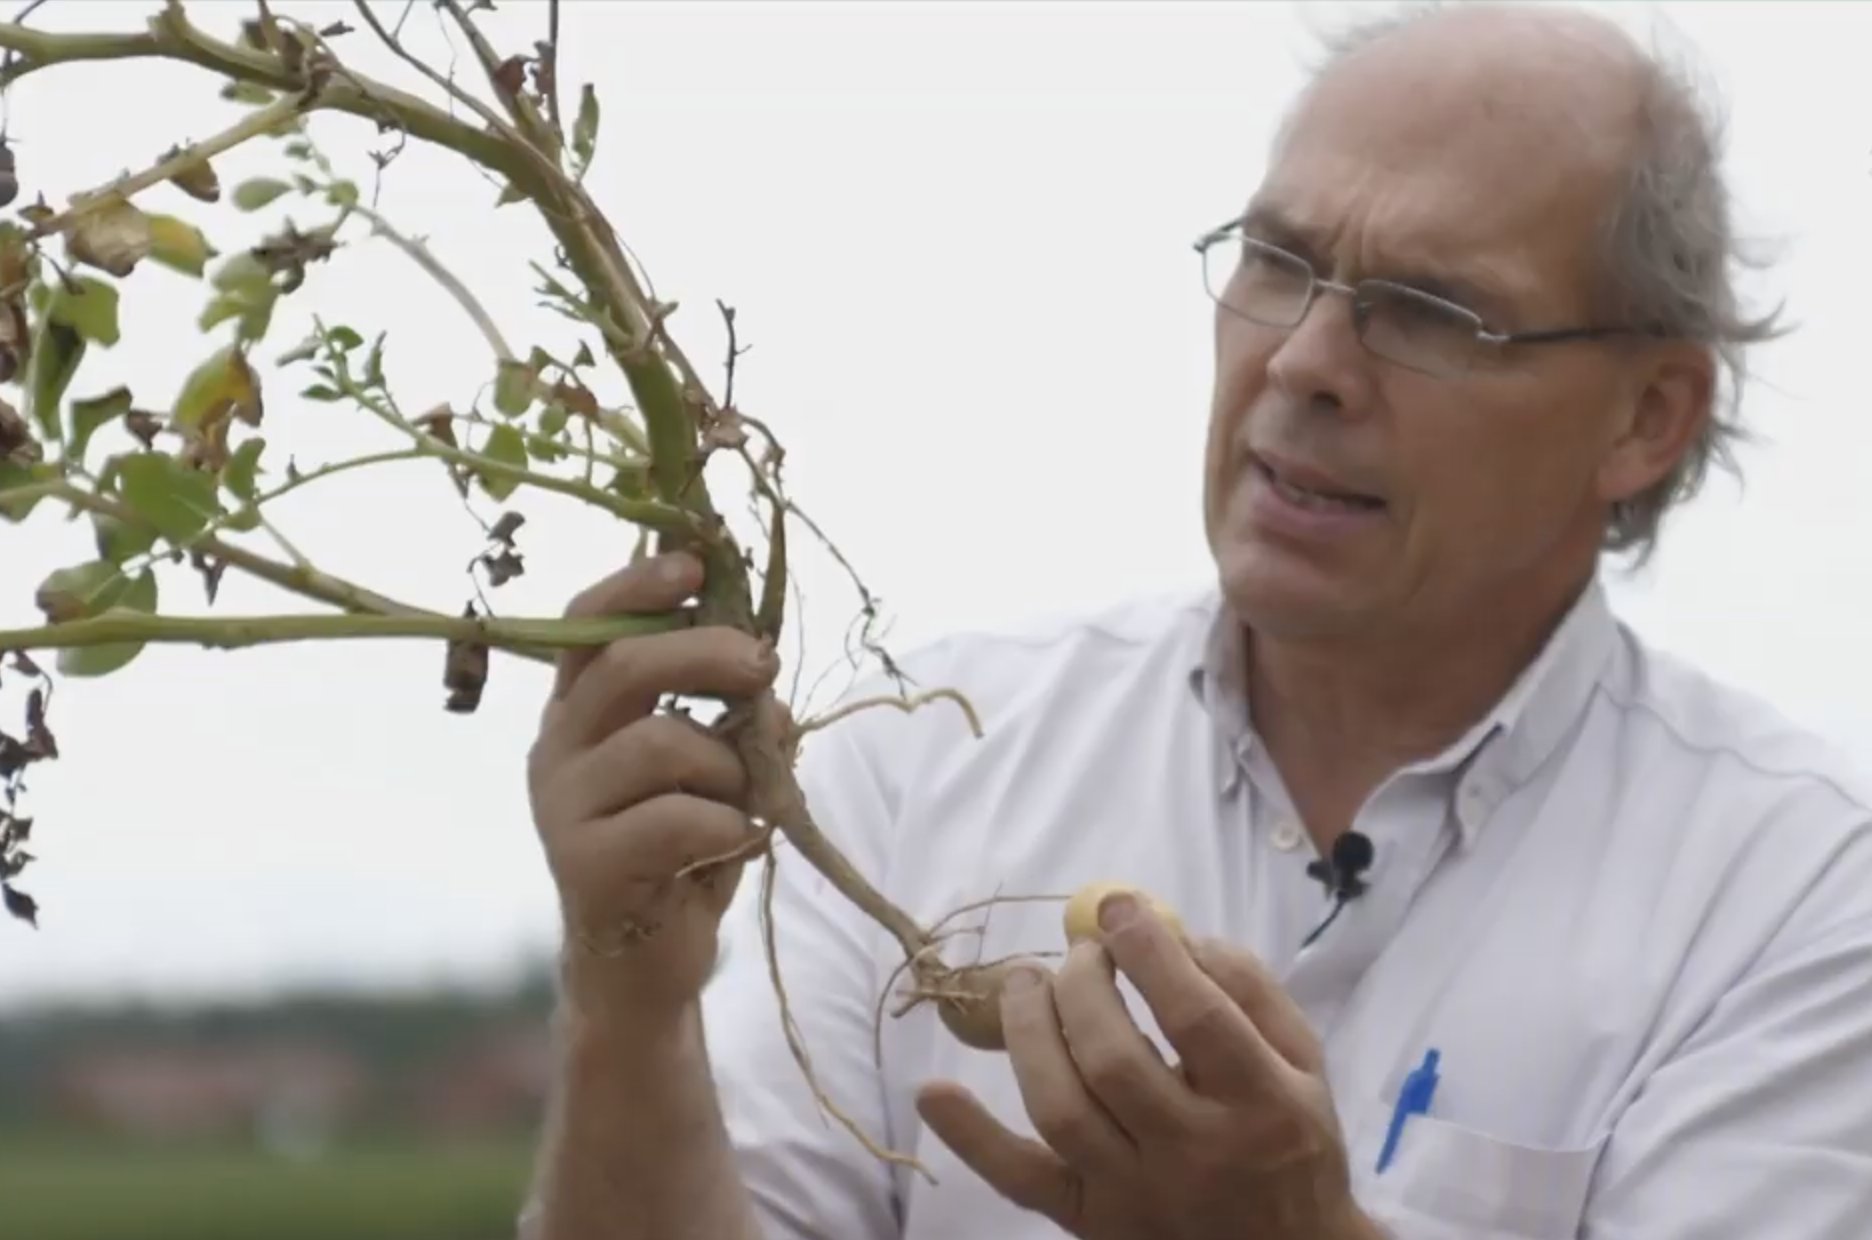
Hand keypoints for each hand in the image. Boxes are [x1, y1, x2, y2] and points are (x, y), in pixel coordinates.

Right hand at [526, 550, 778, 1024]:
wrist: (645, 966)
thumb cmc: (683, 850)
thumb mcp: (713, 768)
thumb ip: (732, 715)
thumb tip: (770, 678)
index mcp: (578, 713)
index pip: (587, 627)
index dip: (636, 586)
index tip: (695, 564)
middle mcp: (556, 749)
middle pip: (625, 665)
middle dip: (708, 653)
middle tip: (765, 664)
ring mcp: (563, 808)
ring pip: (662, 742)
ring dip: (729, 764)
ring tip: (745, 799)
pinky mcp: (586, 866)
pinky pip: (678, 819)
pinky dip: (729, 823)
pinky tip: (734, 843)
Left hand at [916, 893, 1378, 1239]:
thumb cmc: (1291, 1136)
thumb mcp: (1302, 1056)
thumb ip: (1246, 986)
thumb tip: (1168, 928)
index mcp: (1261, 1103)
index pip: (1194, 1015)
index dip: (1147, 951)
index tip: (1116, 909)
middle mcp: (1196, 1153)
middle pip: (1113, 1058)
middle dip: (1082, 986)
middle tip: (1079, 954)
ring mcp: (1136, 1193)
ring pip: (1061, 1110)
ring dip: (1028, 1032)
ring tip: (1026, 981)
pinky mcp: (1090, 1220)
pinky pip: (1022, 1181)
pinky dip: (973, 1137)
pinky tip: (934, 1090)